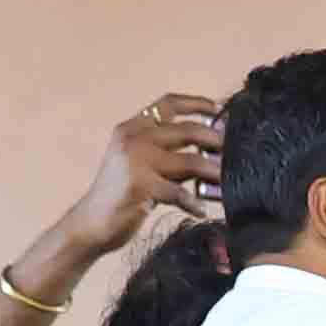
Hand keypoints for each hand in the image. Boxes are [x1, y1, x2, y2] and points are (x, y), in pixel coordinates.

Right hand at [61, 95, 223, 252]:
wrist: (91, 222)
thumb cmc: (124, 193)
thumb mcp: (143, 163)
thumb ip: (170, 150)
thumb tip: (214, 144)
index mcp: (132, 128)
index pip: (167, 104)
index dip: (197, 104)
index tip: (220, 109)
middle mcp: (133, 139)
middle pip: (188, 130)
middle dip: (216, 139)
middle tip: (234, 150)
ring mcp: (135, 161)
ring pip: (191, 161)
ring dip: (214, 172)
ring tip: (227, 182)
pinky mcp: (140, 187)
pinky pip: (179, 193)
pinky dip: (194, 203)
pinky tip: (201, 211)